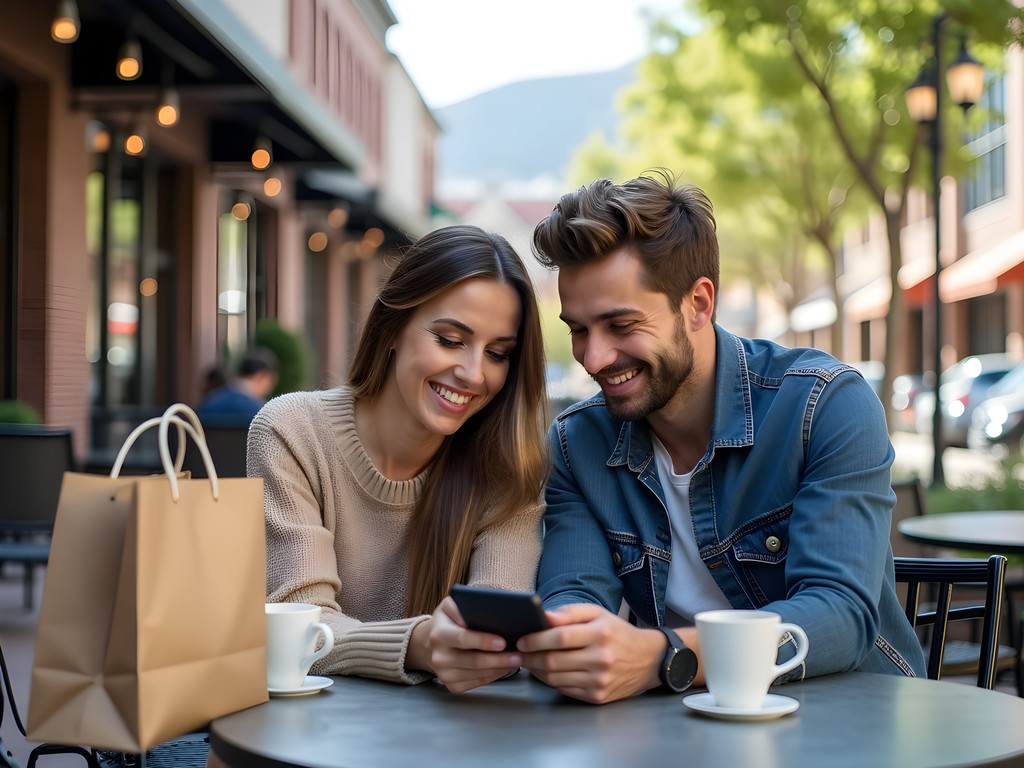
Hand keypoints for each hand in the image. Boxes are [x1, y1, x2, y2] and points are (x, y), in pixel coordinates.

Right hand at [407, 596, 522, 693]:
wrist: (428, 644)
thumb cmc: (447, 622)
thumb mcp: (449, 606)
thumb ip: (460, 605)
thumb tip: (478, 613)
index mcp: (439, 634)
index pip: (463, 638)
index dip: (483, 641)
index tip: (503, 642)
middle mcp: (439, 657)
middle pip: (474, 661)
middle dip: (499, 659)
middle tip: (518, 656)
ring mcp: (444, 675)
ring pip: (478, 674)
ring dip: (500, 668)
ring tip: (516, 660)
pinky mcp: (452, 687)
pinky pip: (478, 683)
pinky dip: (493, 676)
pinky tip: (504, 667)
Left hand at [516, 603, 666, 703]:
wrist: (648, 660)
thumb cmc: (617, 633)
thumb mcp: (598, 614)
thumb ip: (569, 613)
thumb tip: (543, 616)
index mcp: (600, 634)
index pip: (560, 637)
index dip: (536, 639)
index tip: (521, 639)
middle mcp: (601, 659)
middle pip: (554, 660)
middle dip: (530, 657)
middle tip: (518, 653)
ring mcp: (599, 681)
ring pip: (555, 678)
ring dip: (536, 670)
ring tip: (528, 661)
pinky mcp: (597, 697)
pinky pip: (564, 689)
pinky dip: (550, 681)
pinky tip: (545, 671)